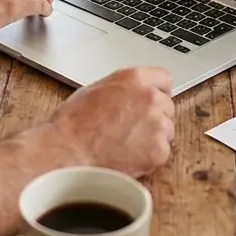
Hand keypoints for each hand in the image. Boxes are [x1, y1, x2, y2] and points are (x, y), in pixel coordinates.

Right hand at [49, 67, 173, 177]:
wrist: (68, 152)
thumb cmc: (73, 123)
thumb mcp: (96, 89)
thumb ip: (122, 88)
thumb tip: (131, 93)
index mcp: (135, 78)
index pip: (164, 79)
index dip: (156, 91)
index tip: (151, 101)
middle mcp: (151, 98)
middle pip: (166, 106)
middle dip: (153, 116)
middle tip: (131, 127)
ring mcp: (157, 125)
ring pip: (166, 130)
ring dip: (153, 137)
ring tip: (126, 143)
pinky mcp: (159, 151)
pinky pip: (162, 152)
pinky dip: (149, 157)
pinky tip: (129, 156)